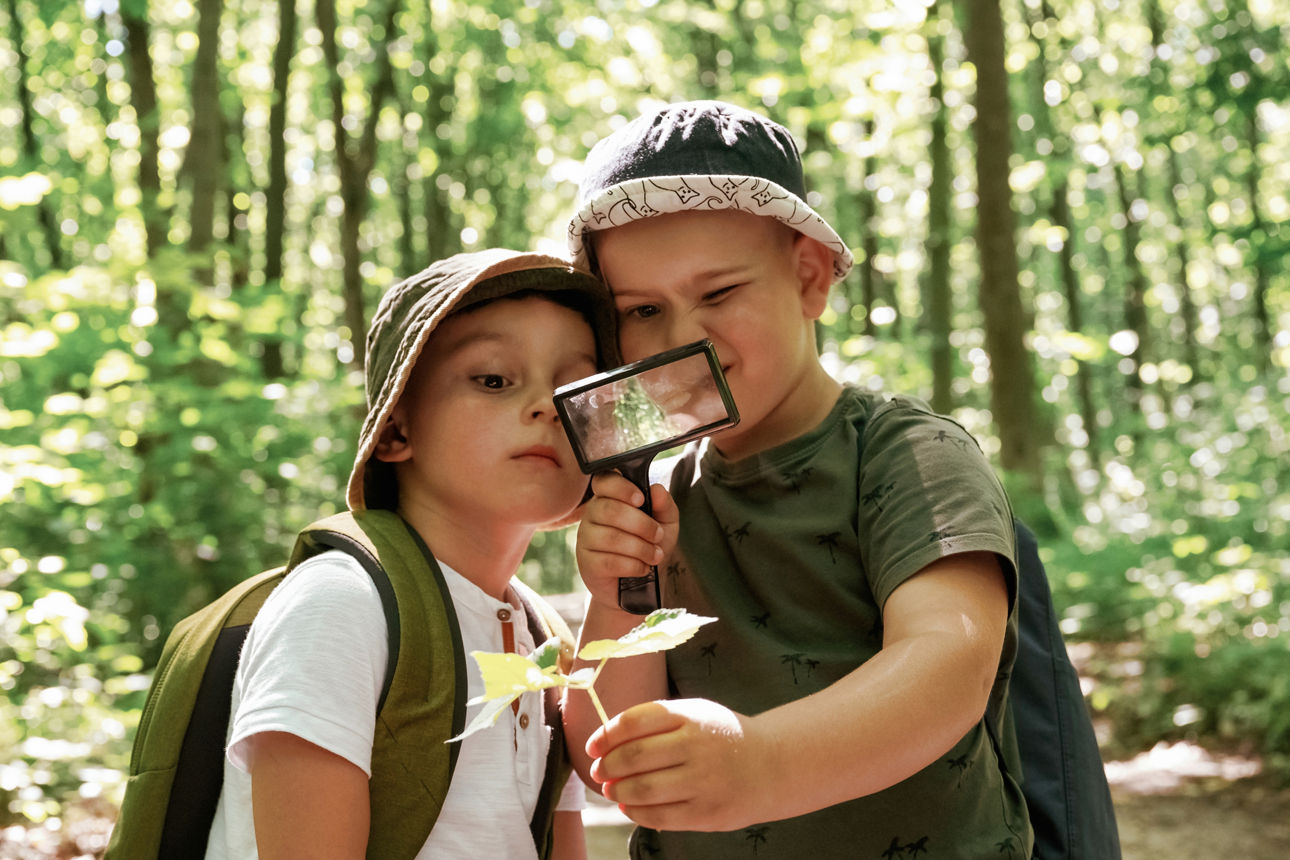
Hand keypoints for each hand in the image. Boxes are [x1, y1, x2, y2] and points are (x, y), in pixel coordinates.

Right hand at [575, 473, 678, 612]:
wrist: (640, 586)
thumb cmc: (649, 546)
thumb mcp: (665, 524)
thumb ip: (664, 504)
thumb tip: (656, 490)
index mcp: (609, 497)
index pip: (604, 480)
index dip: (621, 487)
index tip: (641, 499)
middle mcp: (592, 514)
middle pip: (610, 510)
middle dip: (642, 524)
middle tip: (658, 536)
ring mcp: (586, 539)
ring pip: (611, 537)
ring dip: (641, 548)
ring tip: (655, 556)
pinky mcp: (586, 563)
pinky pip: (609, 561)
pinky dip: (633, 565)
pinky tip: (642, 568)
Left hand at [586, 699, 771, 832]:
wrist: (771, 765)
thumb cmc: (720, 738)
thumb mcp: (695, 714)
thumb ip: (655, 723)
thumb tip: (606, 746)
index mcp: (690, 715)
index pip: (634, 721)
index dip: (606, 734)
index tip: (593, 746)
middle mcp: (696, 746)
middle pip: (634, 756)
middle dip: (607, 766)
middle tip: (599, 771)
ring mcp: (703, 781)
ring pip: (642, 790)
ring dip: (617, 792)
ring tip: (611, 790)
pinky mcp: (706, 813)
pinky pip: (659, 816)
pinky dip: (635, 813)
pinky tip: (629, 807)